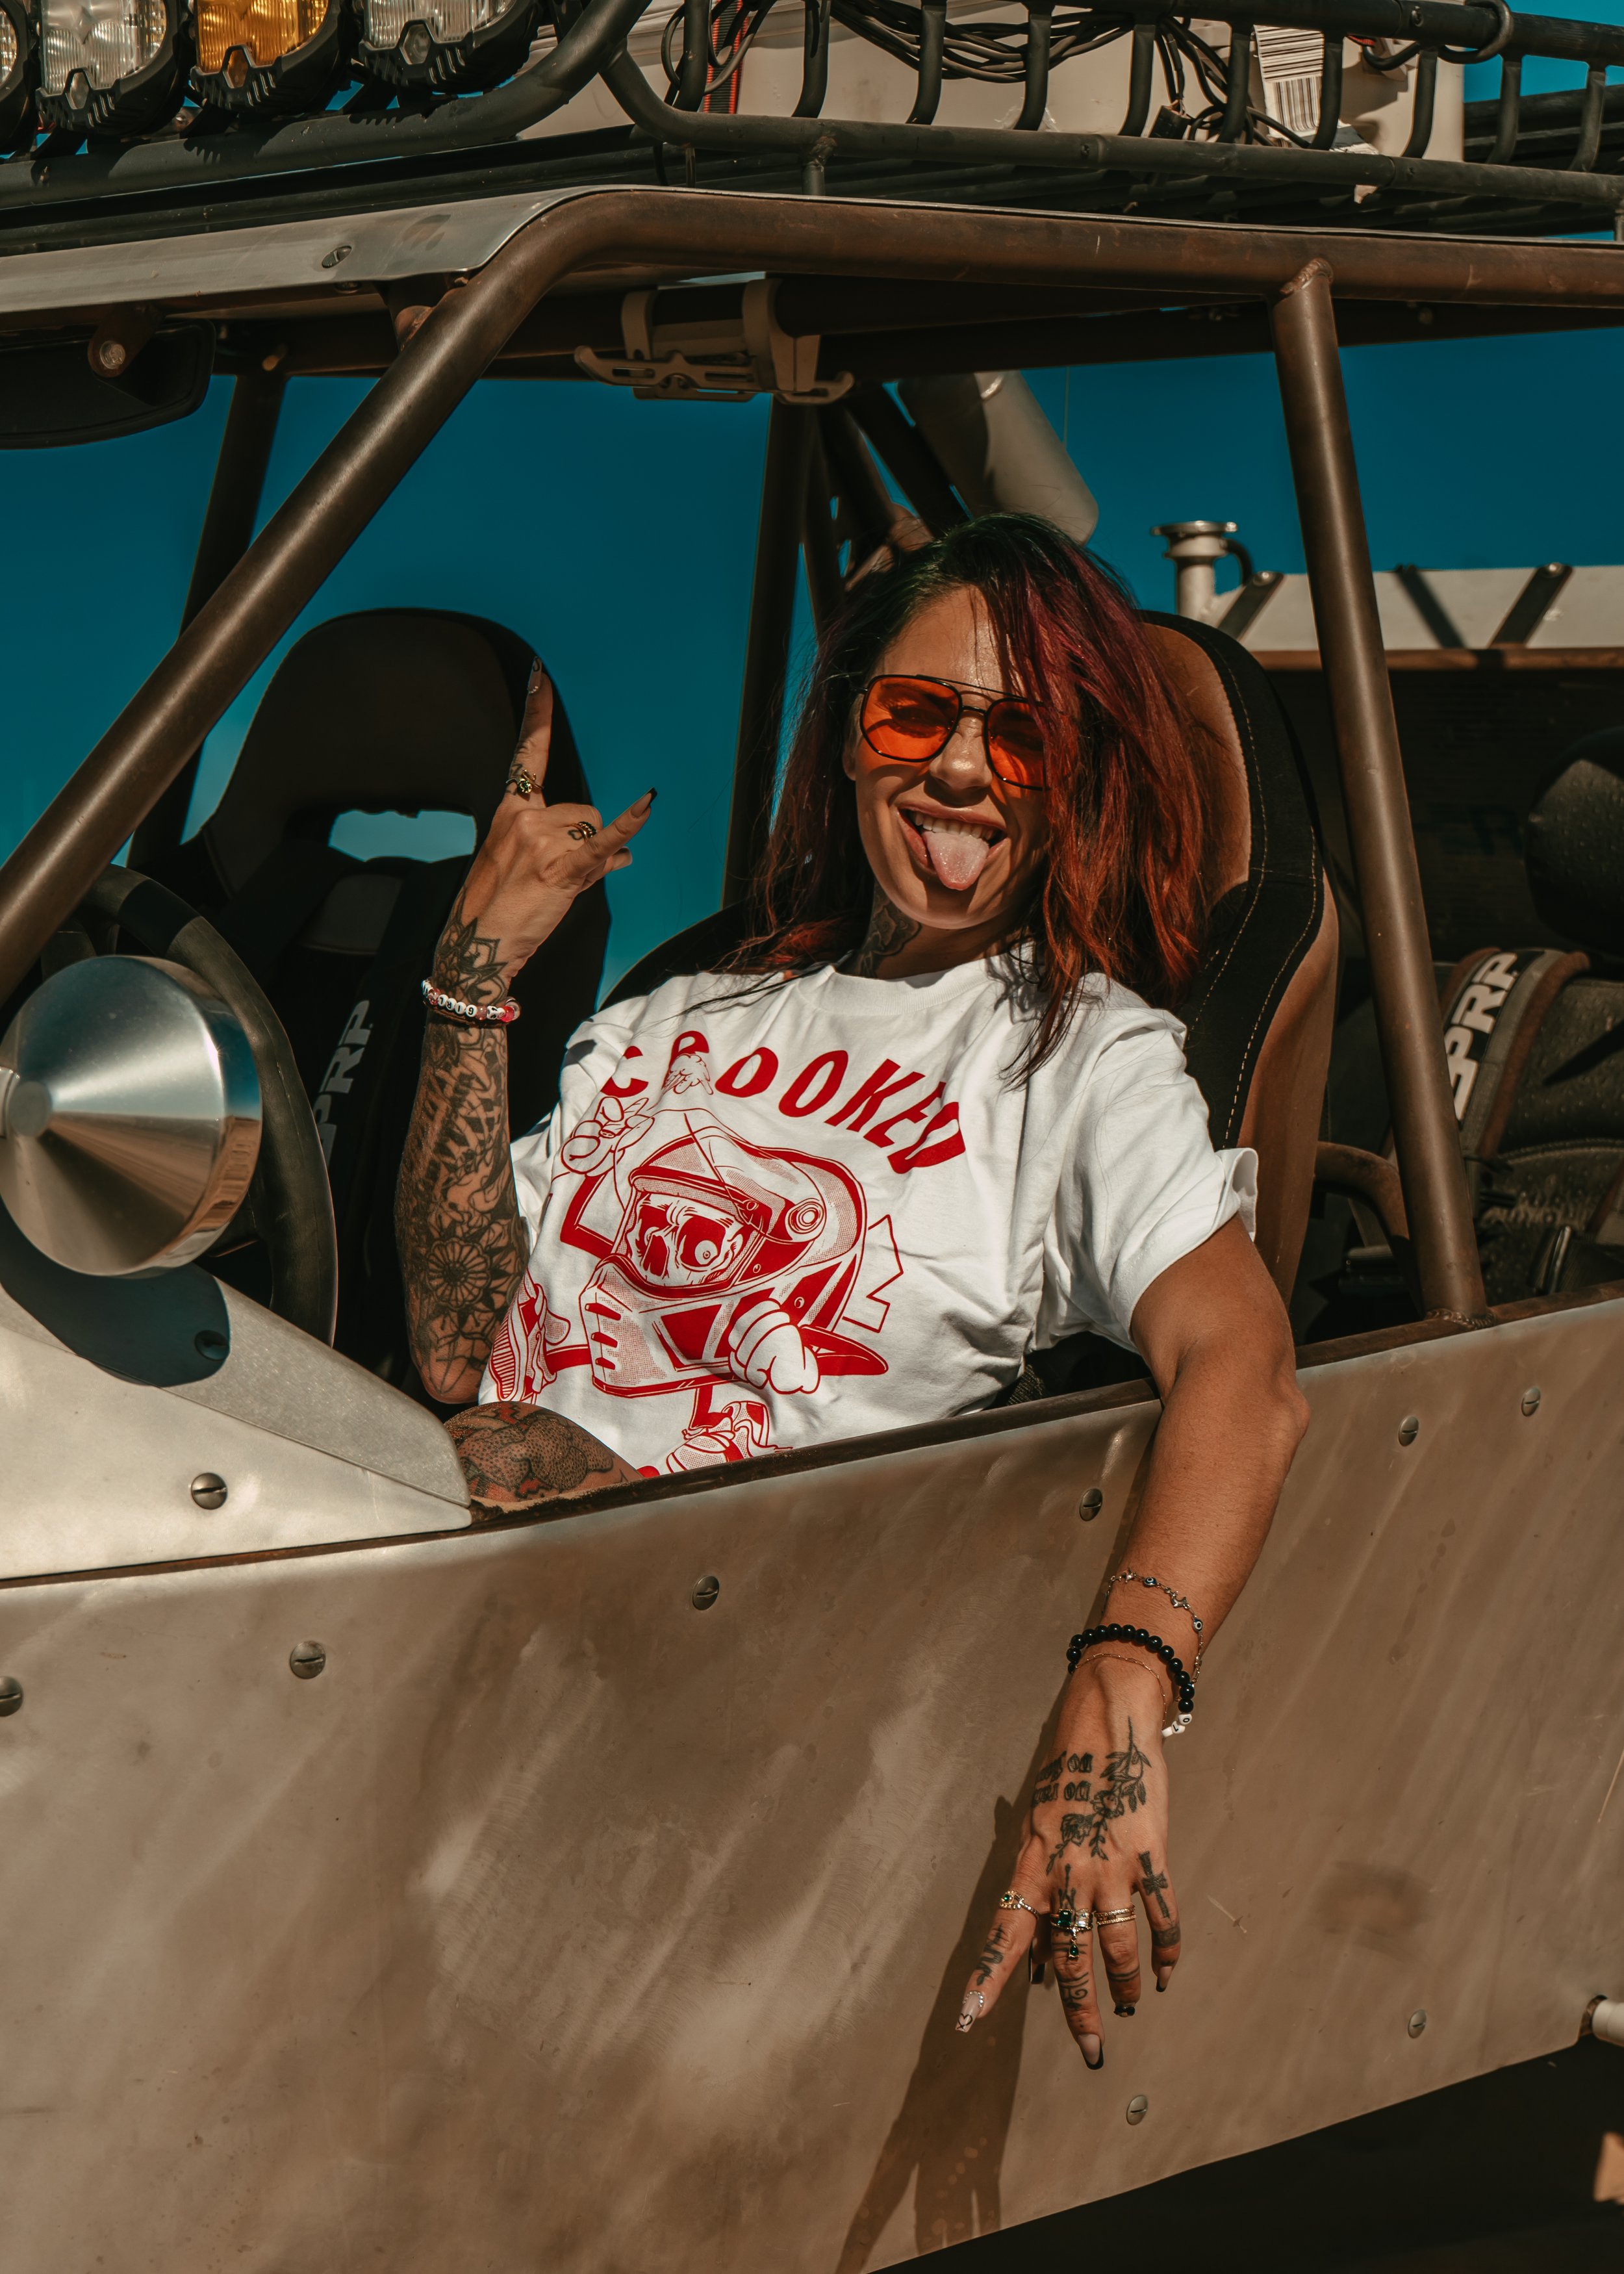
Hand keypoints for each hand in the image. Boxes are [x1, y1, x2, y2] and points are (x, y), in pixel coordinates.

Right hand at [444, 664, 655, 989]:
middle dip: (585, 842)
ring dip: (595, 858)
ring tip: (564, 886)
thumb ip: (572, 848)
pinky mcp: (561, 867)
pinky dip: (629, 825)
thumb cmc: (499, 907)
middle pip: (585, 810)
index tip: (541, 675)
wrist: (479, 945)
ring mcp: (542, 840)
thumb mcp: (526, 865)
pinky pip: (603, 840)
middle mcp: (524, 817)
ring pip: (596, 831)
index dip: (537, 713)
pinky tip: (648, 804)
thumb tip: (624, 852)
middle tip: (558, 875)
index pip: (529, 752)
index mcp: (510, 810)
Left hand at [958, 1654, 1179, 2068]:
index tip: (968, 2019)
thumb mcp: (1035, 1832)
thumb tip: (1038, 1958)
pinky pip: (1161, 1920)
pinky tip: (1164, 1974)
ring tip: (1128, 2009)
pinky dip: (1165, 1953)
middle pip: (1070, 1960)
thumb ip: (1035, 1893)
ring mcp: (1109, 1869)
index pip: (1003, 1934)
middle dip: (1080, 2012)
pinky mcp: (1148, 1859)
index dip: (987, 1978)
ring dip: (1124, 1987)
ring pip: (1118, 1950)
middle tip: (1092, 2051)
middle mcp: (1066, 1875)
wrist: (1106, 1727)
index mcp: (1031, 1868)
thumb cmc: (1065, 1781)